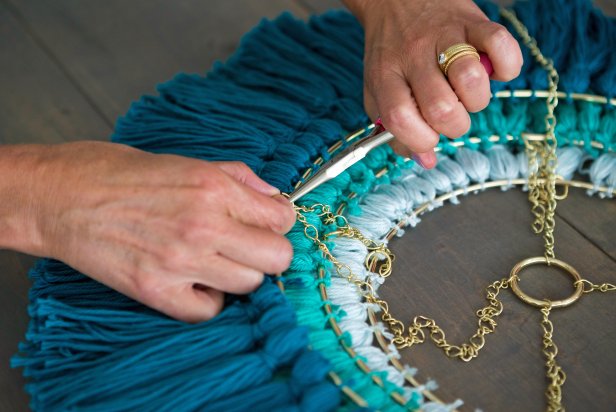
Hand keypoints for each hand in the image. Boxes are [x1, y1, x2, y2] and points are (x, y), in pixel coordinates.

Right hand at [29, 142, 295, 321]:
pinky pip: (208, 311)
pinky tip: (195, 281)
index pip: (282, 218)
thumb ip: (239, 178)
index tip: (267, 223)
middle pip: (277, 258)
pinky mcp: (155, 292)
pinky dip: (207, 299)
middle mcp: (203, 225)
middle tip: (249, 245)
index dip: (279, 221)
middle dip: (270, 252)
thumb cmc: (121, 174)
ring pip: (249, 285)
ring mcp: (180, 262)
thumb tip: (274, 198)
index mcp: (213, 188)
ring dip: (238, 274)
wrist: (62, 196)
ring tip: (216, 260)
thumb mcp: (187, 161)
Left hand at [344, 0, 522, 167]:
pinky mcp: (472, 20)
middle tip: (451, 116)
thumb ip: (395, 130)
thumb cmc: (390, 53)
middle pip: (441, 107)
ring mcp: (444, 36)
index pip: (399, 118)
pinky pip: (500, 44)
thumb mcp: (379, 91)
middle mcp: (414, 56)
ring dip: (477, 100)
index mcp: (386, 76)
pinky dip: (506, 66)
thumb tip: (425, 161)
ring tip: (468, 95)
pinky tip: (494, 71)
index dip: (419, 139)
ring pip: (470, 78)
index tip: (428, 140)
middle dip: (454, 126)